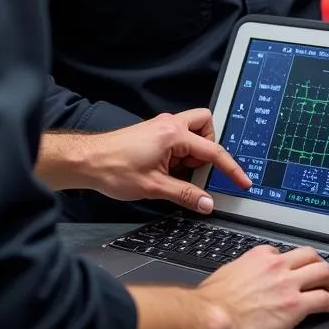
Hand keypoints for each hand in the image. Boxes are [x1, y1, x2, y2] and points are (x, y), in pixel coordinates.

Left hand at [77, 109, 249, 211]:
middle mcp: (170, 124)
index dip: (230, 168)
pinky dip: (181, 156)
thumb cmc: (113, 168)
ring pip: (193, 132)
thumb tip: (207, 203)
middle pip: (207, 125)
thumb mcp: (153, 187)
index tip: (242, 181)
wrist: (87, 161)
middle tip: (203, 171)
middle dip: (211, 146)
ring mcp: (161, 127)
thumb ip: (185, 194)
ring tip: (180, 176)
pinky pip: (179, 140)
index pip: (213, 150)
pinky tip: (169, 173)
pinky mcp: (154, 133)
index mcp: (174, 134)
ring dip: (193, 153)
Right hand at [197, 245, 328, 328]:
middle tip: (328, 276)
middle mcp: (276, 266)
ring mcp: (288, 284)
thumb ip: (238, 275)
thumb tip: (238, 283)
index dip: (291, 263)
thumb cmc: (210, 304)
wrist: (210, 318)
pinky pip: (324, 299)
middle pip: (310, 256)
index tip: (295, 271)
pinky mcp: (295, 305)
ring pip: (322, 271)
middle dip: (322, 265)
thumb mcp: (225, 277)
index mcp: (257, 257)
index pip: (282, 253)